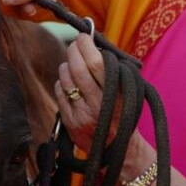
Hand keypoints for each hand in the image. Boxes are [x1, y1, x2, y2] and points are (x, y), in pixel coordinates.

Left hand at [54, 33, 113, 152]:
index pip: (96, 64)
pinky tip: (70, 84)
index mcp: (116, 96)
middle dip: (74, 50)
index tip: (84, 36)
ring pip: (65, 78)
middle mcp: (98, 105)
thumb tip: (94, 45)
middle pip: (78, 68)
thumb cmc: (123, 113)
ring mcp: (82, 114)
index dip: (87, 46)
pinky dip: (62, 82)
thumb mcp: (126, 93)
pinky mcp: (70, 122)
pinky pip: (59, 92)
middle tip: (75, 44)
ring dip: (67, 66)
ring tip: (74, 65)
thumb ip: (112, 72)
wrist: (117, 149)